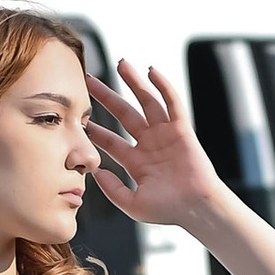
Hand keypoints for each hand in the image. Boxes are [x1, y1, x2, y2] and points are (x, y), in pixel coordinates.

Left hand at [85, 59, 229, 238]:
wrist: (196, 208)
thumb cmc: (168, 210)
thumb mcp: (133, 204)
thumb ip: (112, 190)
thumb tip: (96, 172)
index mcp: (136, 161)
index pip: (110, 140)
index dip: (94, 129)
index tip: (77, 117)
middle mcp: (149, 144)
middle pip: (123, 113)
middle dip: (106, 96)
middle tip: (88, 79)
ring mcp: (165, 135)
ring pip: (146, 102)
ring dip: (134, 82)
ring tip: (121, 63)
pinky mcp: (182, 130)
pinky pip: (172, 103)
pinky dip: (163, 87)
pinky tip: (152, 71)